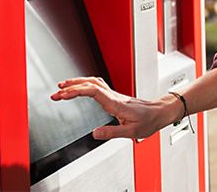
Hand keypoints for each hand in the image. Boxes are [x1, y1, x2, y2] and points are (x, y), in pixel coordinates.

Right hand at [50, 77, 179, 139]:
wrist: (160, 113)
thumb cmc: (148, 121)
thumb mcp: (132, 132)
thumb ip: (112, 133)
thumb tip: (95, 133)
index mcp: (116, 104)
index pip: (93, 91)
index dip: (76, 91)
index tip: (62, 95)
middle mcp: (114, 97)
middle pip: (91, 84)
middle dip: (72, 86)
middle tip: (56, 93)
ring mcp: (114, 96)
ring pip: (94, 82)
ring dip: (78, 83)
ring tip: (62, 88)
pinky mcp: (114, 97)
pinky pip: (97, 86)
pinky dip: (85, 85)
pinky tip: (79, 89)